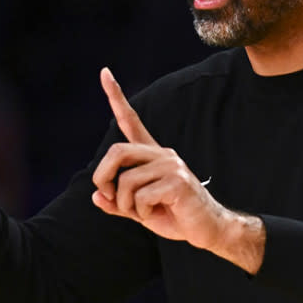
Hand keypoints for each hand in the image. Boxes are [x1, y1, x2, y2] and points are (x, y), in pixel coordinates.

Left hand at [90, 68, 231, 247]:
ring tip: (140, 213)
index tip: (104, 73)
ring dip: (125, 204)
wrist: (207, 230)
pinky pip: (141, 197)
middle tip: (106, 196)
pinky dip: (140, 213)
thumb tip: (96, 197)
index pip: (131, 120)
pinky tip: (155, 214)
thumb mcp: (139, 210)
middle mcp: (162, 154)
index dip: (116, 97)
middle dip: (102, 177)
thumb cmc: (174, 216)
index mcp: (152, 155)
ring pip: (127, 181)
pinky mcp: (178, 181)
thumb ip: (118, 203)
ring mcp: (171, 165)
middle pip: (117, 151)